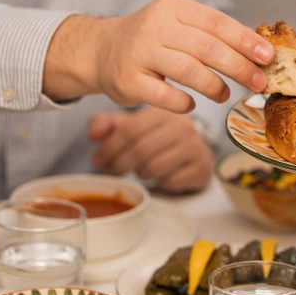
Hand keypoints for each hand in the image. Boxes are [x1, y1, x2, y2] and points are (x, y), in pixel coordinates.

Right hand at [44, 0, 273, 112]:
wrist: (101, 50)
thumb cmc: (154, 40)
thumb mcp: (180, 25)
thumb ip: (214, 36)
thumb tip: (260, 54)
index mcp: (174, 8)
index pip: (217, 23)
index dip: (246, 40)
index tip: (268, 56)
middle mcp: (155, 26)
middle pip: (207, 48)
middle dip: (239, 67)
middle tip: (258, 82)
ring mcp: (139, 52)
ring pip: (188, 71)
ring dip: (214, 86)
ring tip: (224, 94)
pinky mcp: (128, 79)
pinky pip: (166, 95)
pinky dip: (185, 103)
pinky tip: (192, 104)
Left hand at [89, 106, 212, 192]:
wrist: (192, 151)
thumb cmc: (155, 138)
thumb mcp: (129, 126)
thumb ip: (104, 124)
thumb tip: (93, 135)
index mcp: (163, 112)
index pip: (130, 130)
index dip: (109, 148)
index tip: (98, 160)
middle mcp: (183, 126)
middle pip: (140, 150)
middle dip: (119, 165)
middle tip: (112, 171)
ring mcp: (196, 147)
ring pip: (153, 168)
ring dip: (141, 174)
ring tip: (140, 170)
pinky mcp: (202, 167)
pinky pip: (170, 181)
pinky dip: (160, 182)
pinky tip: (160, 176)